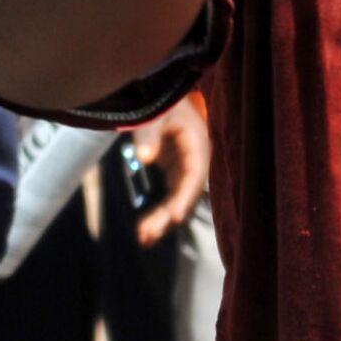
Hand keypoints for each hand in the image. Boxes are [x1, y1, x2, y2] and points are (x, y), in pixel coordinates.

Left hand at [130, 95, 210, 246]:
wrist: (165, 101)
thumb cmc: (161, 106)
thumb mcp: (154, 116)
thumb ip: (149, 135)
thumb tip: (143, 158)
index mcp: (197, 144)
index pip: (195, 175)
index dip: (186, 197)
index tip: (175, 217)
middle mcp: (196, 162)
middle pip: (186, 194)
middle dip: (169, 216)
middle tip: (148, 234)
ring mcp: (186, 170)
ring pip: (178, 202)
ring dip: (163, 221)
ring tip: (143, 238)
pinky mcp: (177, 175)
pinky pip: (170, 200)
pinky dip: (159, 216)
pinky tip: (144, 232)